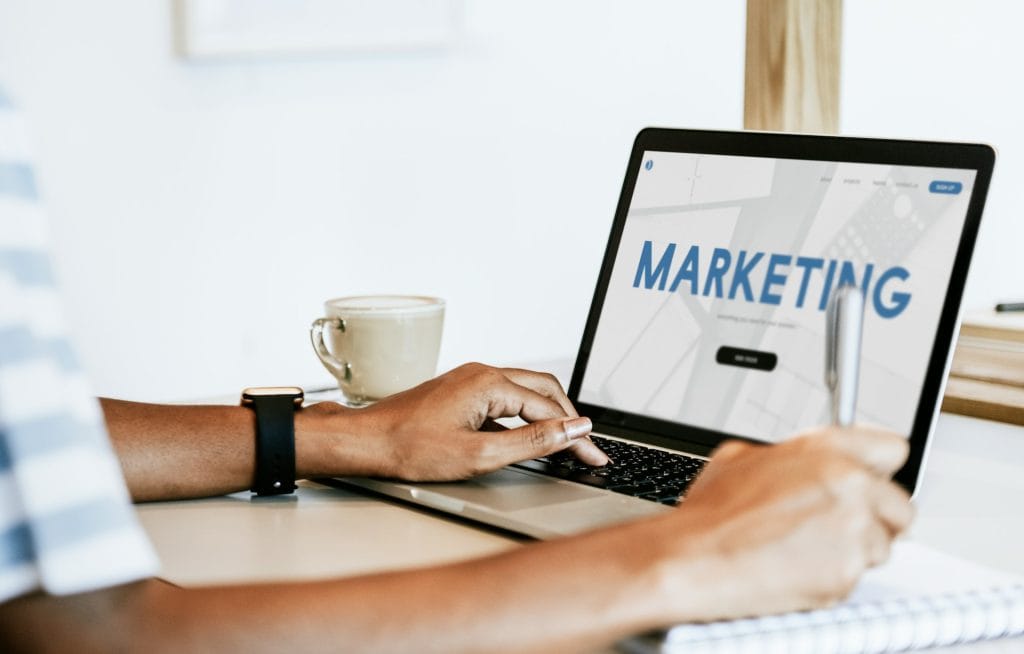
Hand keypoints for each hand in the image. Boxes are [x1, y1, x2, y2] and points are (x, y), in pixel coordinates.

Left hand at [302, 363, 608, 480]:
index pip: (551, 408)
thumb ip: (532, 442)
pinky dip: (525, 417)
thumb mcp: (480, 454)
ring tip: (567, 443)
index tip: (595, 456)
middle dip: (569, 419)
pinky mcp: (460, 391)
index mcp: (490, 383)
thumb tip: (571, 430)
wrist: (365, 442)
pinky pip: (505, 398)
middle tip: (588, 450)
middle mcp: (483, 373)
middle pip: (544, 390)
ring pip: (525, 392)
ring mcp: (470, 380)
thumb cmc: (410, 448)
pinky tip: (528, 437)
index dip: (577, 436)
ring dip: (549, 415)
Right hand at [641, 426, 913, 622]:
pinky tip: (800, 567)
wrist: (696, 557)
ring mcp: (852, 527)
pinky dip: (836, 576)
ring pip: (882, 545)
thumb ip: (789, 455)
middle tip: (839, 526)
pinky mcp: (848, 570)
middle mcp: (848, 483)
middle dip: (875, 518)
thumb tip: (800, 461)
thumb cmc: (712, 514)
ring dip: (855, 551)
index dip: (879, 469)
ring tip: (809, 549)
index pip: (891, 448)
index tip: (872, 480)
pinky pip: (859, 576)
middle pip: (899, 506)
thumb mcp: (742, 457)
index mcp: (826, 448)